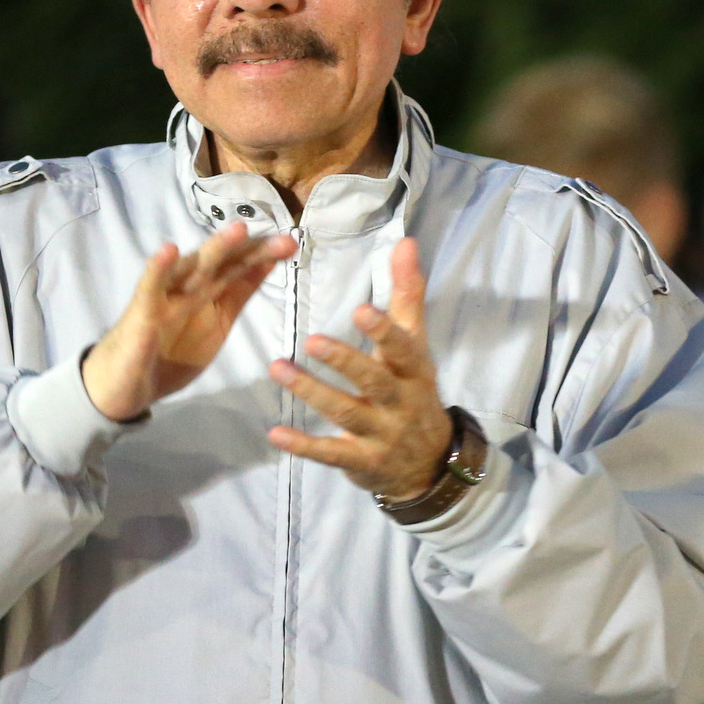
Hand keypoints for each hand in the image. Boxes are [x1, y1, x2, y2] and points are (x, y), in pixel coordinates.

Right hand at [82, 222, 296, 421]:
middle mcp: (190, 289)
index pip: (239, 268)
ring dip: (215, 249)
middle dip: (253, 251)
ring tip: (239, 230)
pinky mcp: (142, 313)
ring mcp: (165, 298)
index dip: (263, 256)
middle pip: (224, 264)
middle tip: (284, 239)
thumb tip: (266, 265)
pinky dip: (158, 269)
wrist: (124, 387)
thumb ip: (236, 296)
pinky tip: (169, 250)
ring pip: (193, 269)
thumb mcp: (214, 326)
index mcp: (209, 294)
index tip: (291, 243)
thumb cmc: (167, 354)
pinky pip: (150, 288)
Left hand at [267, 237, 452, 499]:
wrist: (428, 462)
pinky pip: (331, 453)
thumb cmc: (413, 388)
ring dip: (312, 392)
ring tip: (278, 368)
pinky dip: (304, 445)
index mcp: (413, 369)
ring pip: (346, 413)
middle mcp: (400, 402)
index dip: (384, 331)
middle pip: (374, 381)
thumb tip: (406, 241)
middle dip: (346, 361)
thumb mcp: (415, 344)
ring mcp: (381, 434)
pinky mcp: (361, 462)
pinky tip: (275, 433)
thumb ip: (407, 294)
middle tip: (312, 340)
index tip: (361, 310)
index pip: (402, 347)